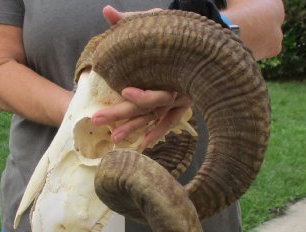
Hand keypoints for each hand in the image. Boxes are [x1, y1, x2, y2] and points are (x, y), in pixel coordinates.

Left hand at [98, 6, 191, 149]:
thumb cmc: (180, 35)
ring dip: (134, 128)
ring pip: (154, 118)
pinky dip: (157, 132)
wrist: (207, 47)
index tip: (124, 92)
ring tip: (115, 138)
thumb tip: (106, 11)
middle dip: (122, 114)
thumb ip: (132, 22)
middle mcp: (176, 93)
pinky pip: (168, 122)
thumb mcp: (159, 24)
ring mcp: (177, 102)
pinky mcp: (179, 107)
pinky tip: (144, 144)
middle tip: (97, 119)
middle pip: (148, 108)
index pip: (157, 92)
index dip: (143, 95)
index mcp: (173, 74)